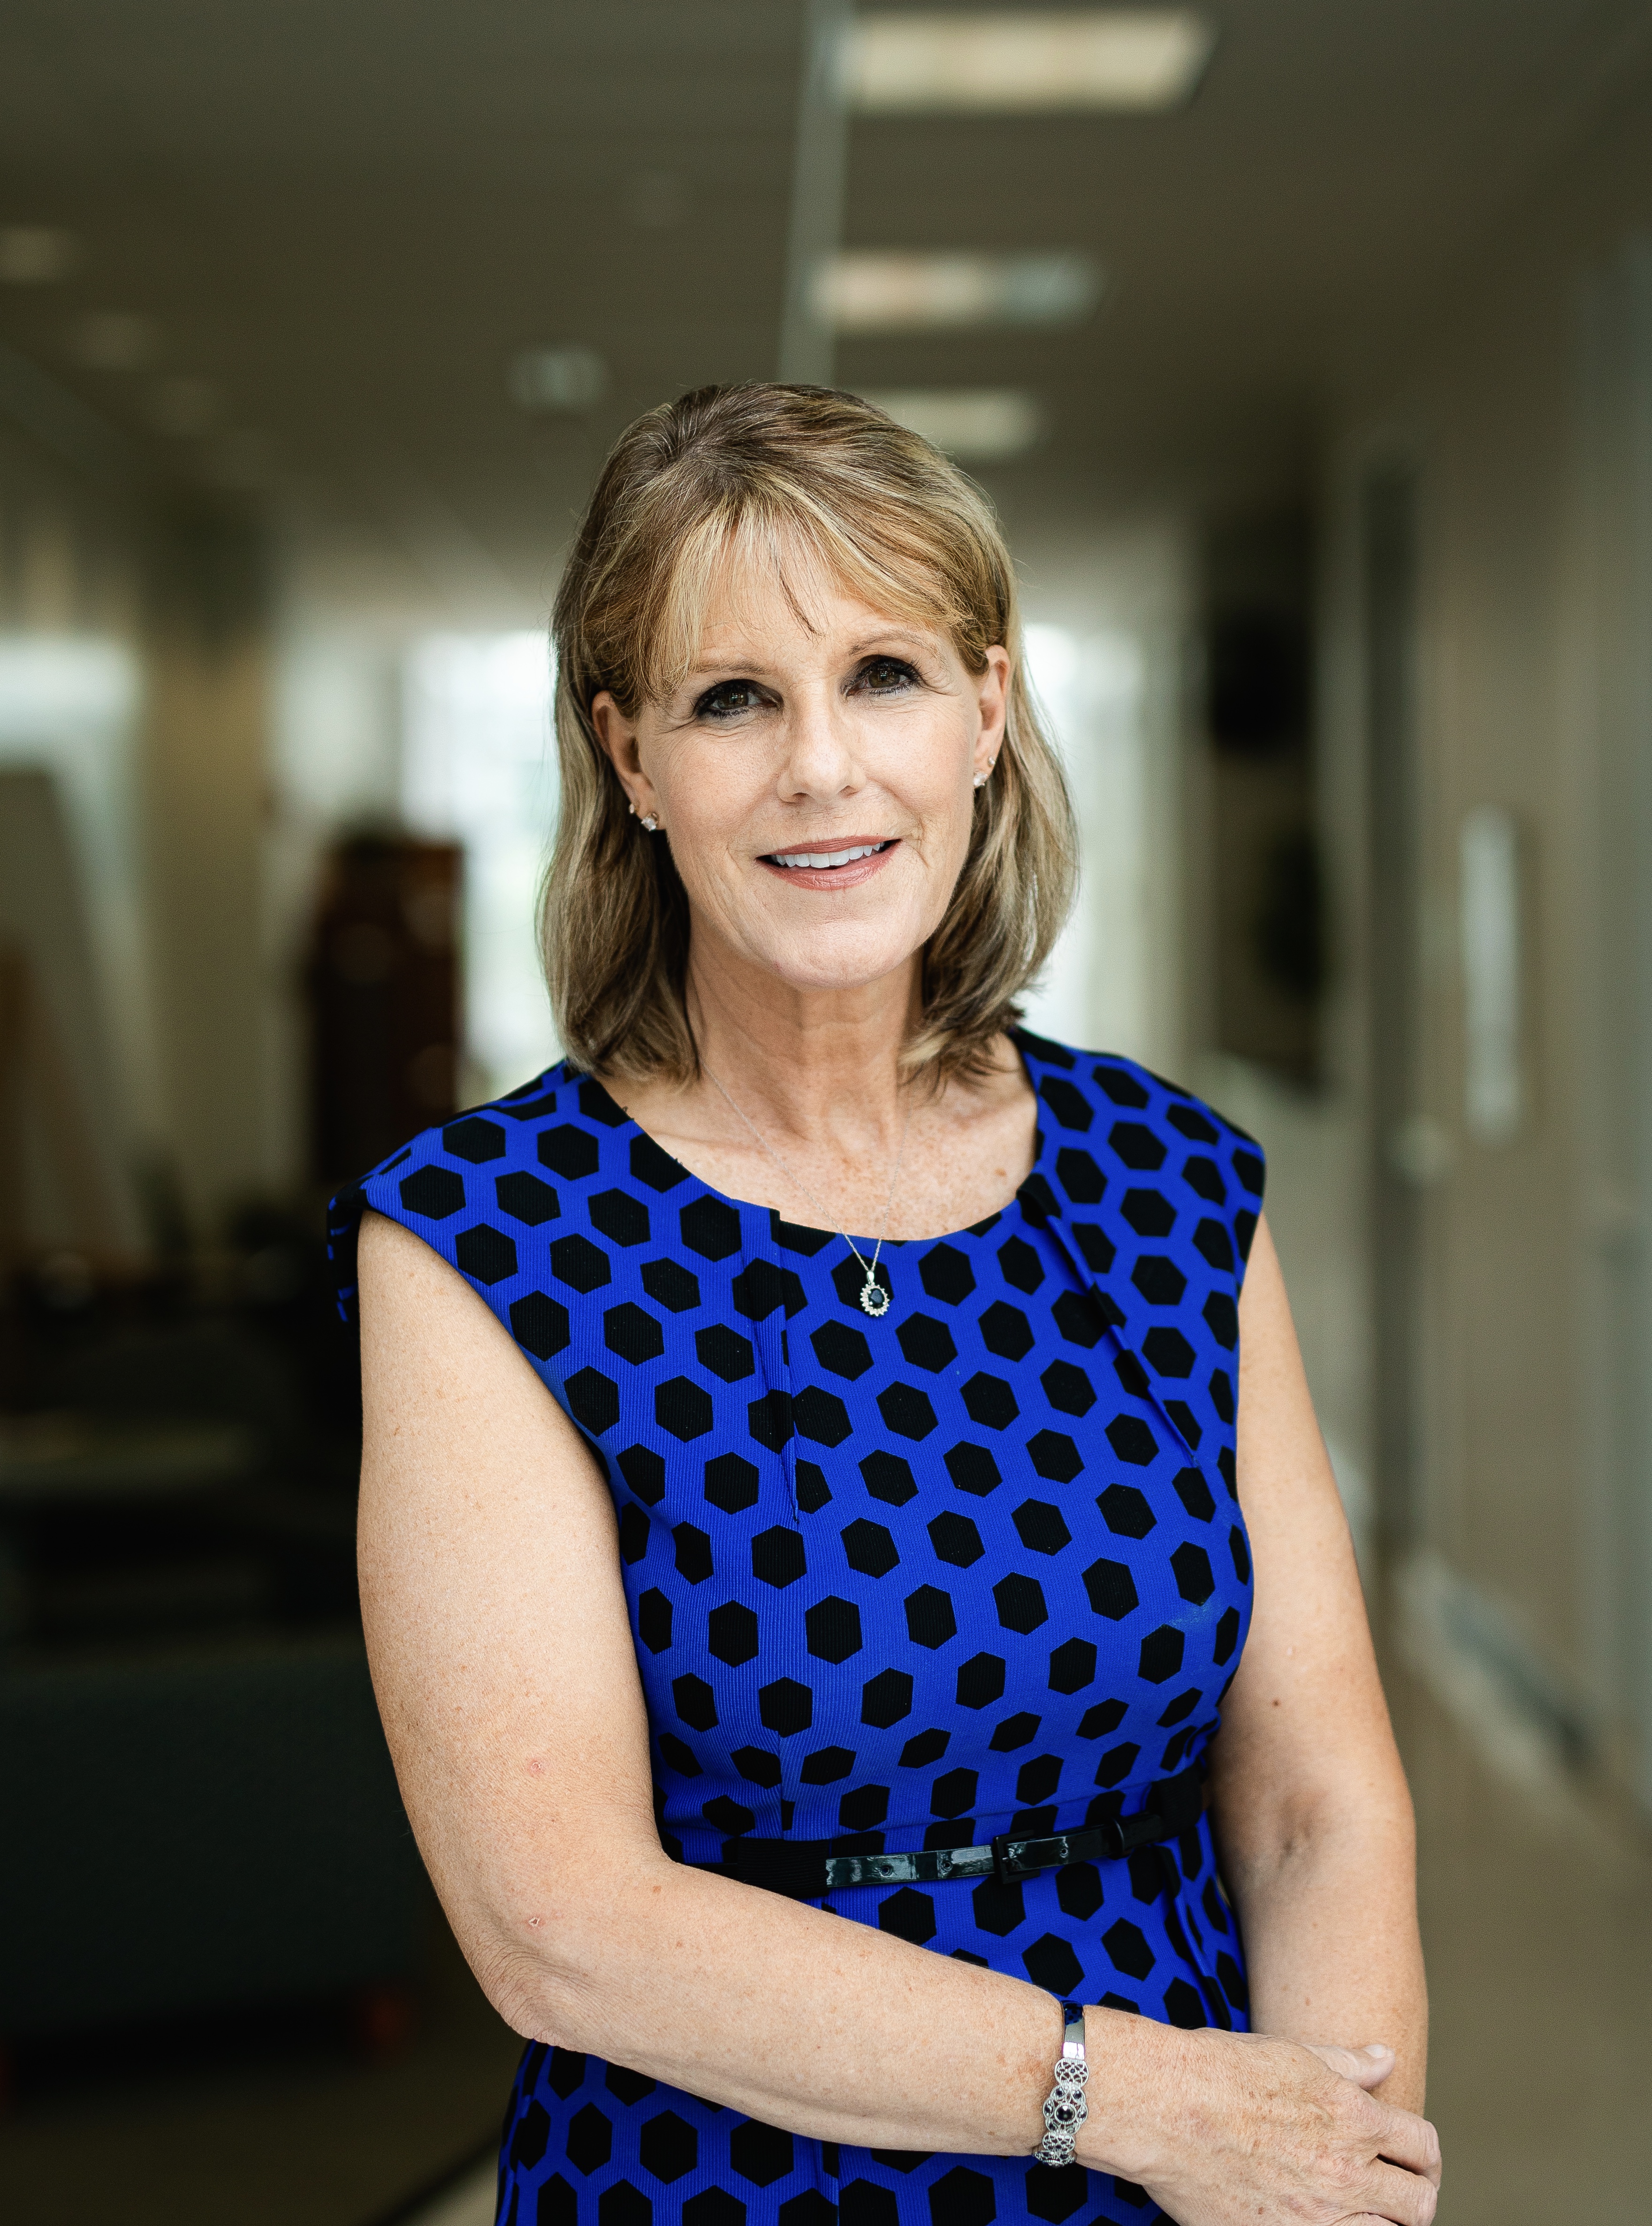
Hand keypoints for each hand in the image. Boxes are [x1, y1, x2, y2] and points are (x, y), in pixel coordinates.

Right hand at [1090, 2023, 1439, 2225]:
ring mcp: (1316, 2215)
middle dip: (1414, 2196)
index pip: (1423, 2147)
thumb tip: (1386, 2058)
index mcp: (1352, 2116)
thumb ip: (1348, 2064)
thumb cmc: (1219, 2069)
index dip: (1424, 2154)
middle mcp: (1345, 2170)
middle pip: (1419, 2203)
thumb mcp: (1292, 2054)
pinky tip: (1324, 2221)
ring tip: (1362, 2212)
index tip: (1411, 2158)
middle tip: (1396, 2193)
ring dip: (1383, 2223)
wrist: (1160, 2105)